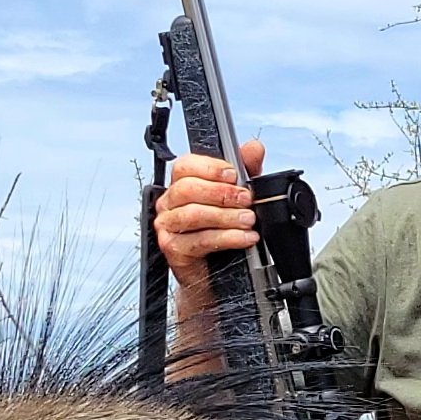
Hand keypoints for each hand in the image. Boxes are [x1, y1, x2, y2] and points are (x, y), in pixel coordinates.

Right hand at [155, 139, 265, 281]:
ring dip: (226, 217)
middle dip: (222, 193)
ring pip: (193, 215)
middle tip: (246, 200)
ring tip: (249, 220)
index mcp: (180, 185)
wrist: (214, 272)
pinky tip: (244, 238)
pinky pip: (199, 240)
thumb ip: (245, 170)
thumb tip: (253, 148)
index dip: (210, 168)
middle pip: (187, 189)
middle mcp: (169, 204)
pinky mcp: (173, 249)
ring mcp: (167, 226)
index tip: (234, 174)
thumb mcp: (238, 195)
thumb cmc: (220, 230)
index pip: (185, 166)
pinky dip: (226, 238)